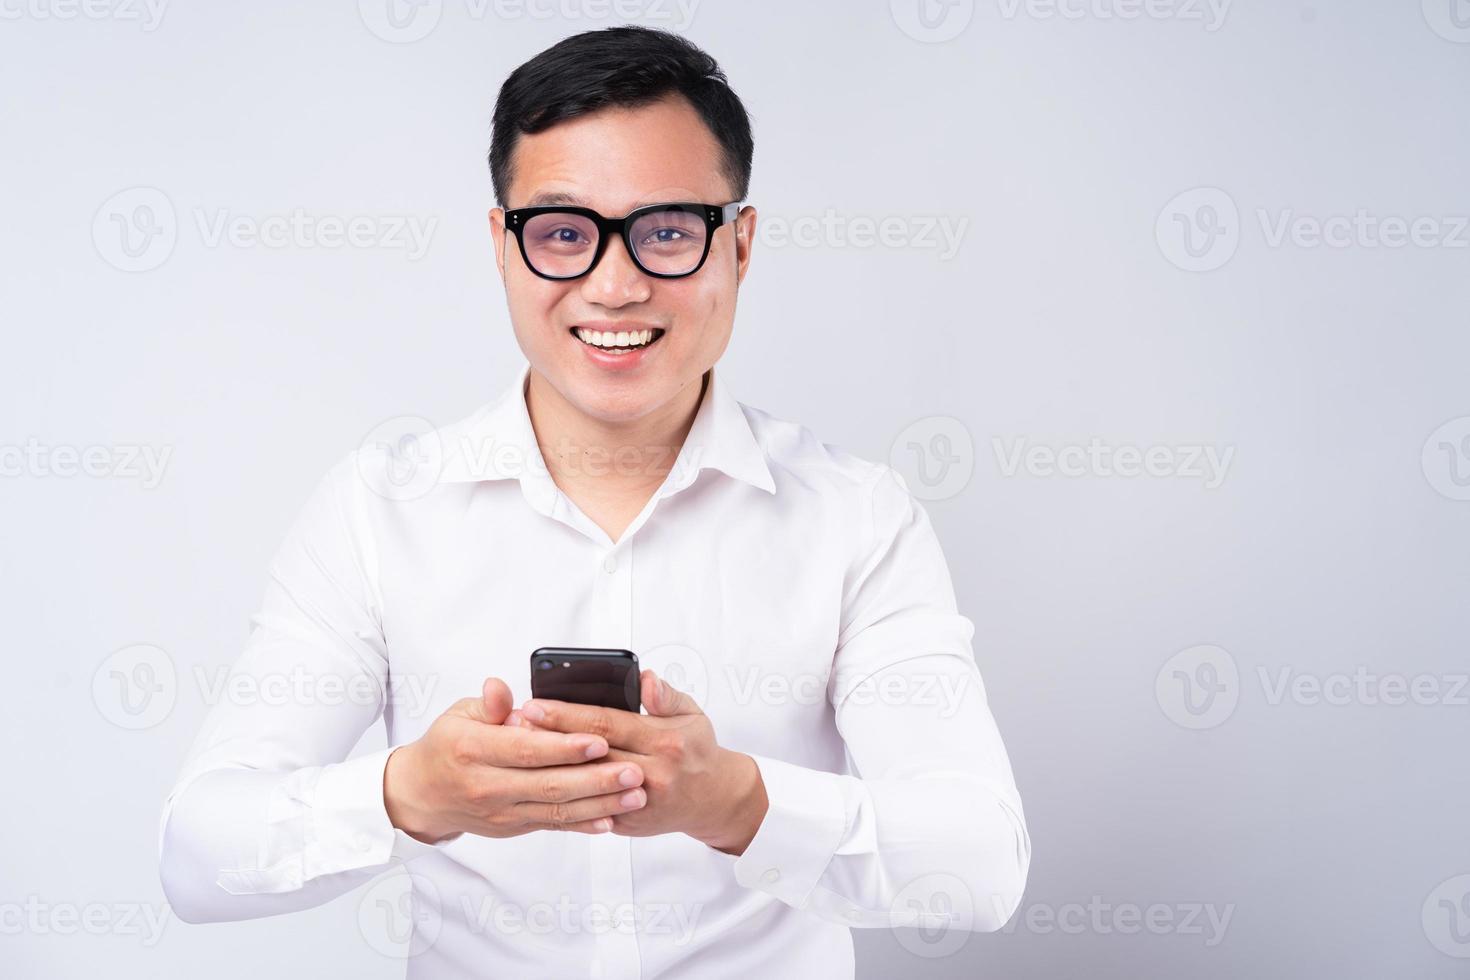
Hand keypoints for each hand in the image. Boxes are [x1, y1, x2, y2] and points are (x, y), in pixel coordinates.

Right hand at [383, 677, 648, 843]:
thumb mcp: (460, 714)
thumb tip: (499, 688)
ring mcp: (501, 812)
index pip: (526, 749)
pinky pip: (553, 825)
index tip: (599, 740)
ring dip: (600, 804)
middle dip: (596, 779)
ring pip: (557, 809)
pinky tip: (612, 819)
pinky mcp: (513, 827)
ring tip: (635, 795)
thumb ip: (490, 704)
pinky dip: (583, 825)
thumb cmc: (448, 744)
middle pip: (549, 784)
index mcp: (473, 750)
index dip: (564, 747)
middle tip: (634, 771)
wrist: (424, 794)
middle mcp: (487, 786)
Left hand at [511, 670, 768, 854]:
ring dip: (550, 767)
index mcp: (663, 739)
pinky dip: (563, 795)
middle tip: (512, 726)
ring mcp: (639, 801)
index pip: (605, 722)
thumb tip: (645, 679)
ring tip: (517, 754)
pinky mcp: (629, 822)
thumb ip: (665, 695)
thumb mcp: (690, 713)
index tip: (534, 703)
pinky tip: (537, 781)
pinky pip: (590, 808)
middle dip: (548, 739)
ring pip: (585, 783)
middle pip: (589, 753)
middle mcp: (652, 772)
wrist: (713, 799)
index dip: (567, 714)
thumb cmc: (696, 748)